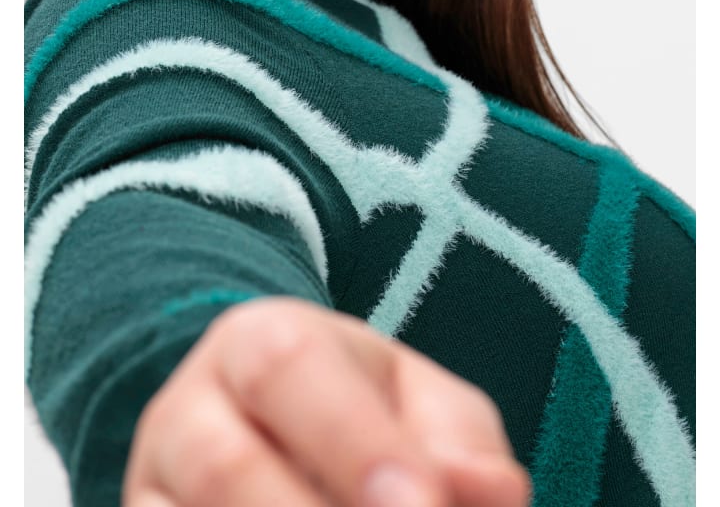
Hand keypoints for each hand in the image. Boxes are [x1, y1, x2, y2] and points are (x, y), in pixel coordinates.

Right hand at [123, 297, 529, 506]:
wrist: (266, 420)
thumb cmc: (358, 407)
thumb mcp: (416, 398)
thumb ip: (459, 440)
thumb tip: (494, 494)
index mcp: (260, 342)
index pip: (291, 369)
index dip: (354, 443)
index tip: (423, 506)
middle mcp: (188, 409)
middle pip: (225, 468)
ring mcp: (149, 487)